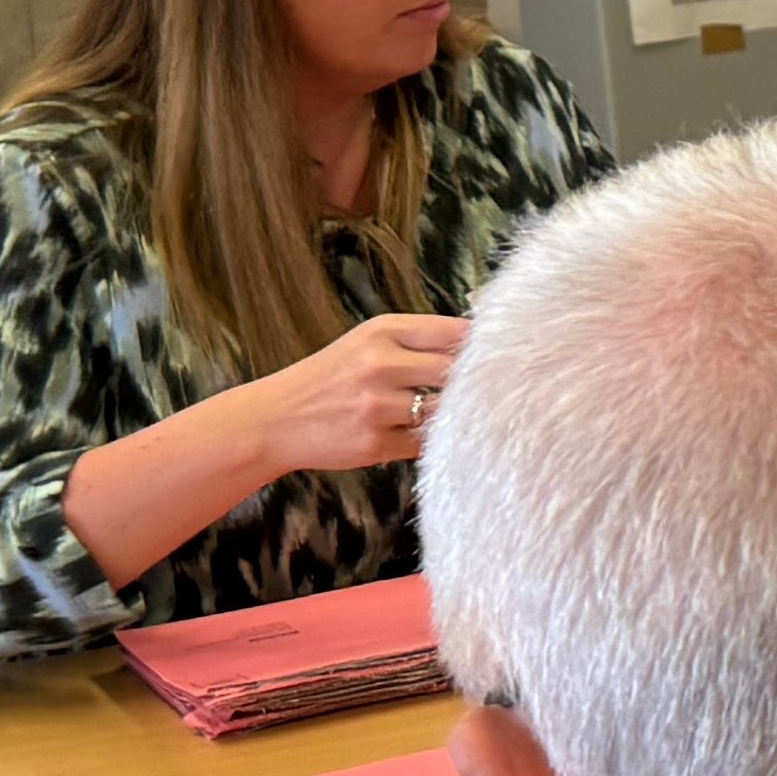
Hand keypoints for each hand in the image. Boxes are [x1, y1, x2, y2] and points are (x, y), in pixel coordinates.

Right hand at [238, 314, 465, 475]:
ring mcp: (377, 407)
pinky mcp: (375, 443)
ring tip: (444, 411)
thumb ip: (418, 340)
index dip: (482, 346)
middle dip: (472, 381)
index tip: (501, 354)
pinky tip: (414, 432)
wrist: (275, 419)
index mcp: (382, 332)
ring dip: (449, 414)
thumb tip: (481, 345)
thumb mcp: (366, 343)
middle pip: (455, 371)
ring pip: (443, 410)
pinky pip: (425, 442)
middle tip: (487, 387)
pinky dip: (427, 440)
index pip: (453, 332)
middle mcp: (380, 365)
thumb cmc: (331, 378)